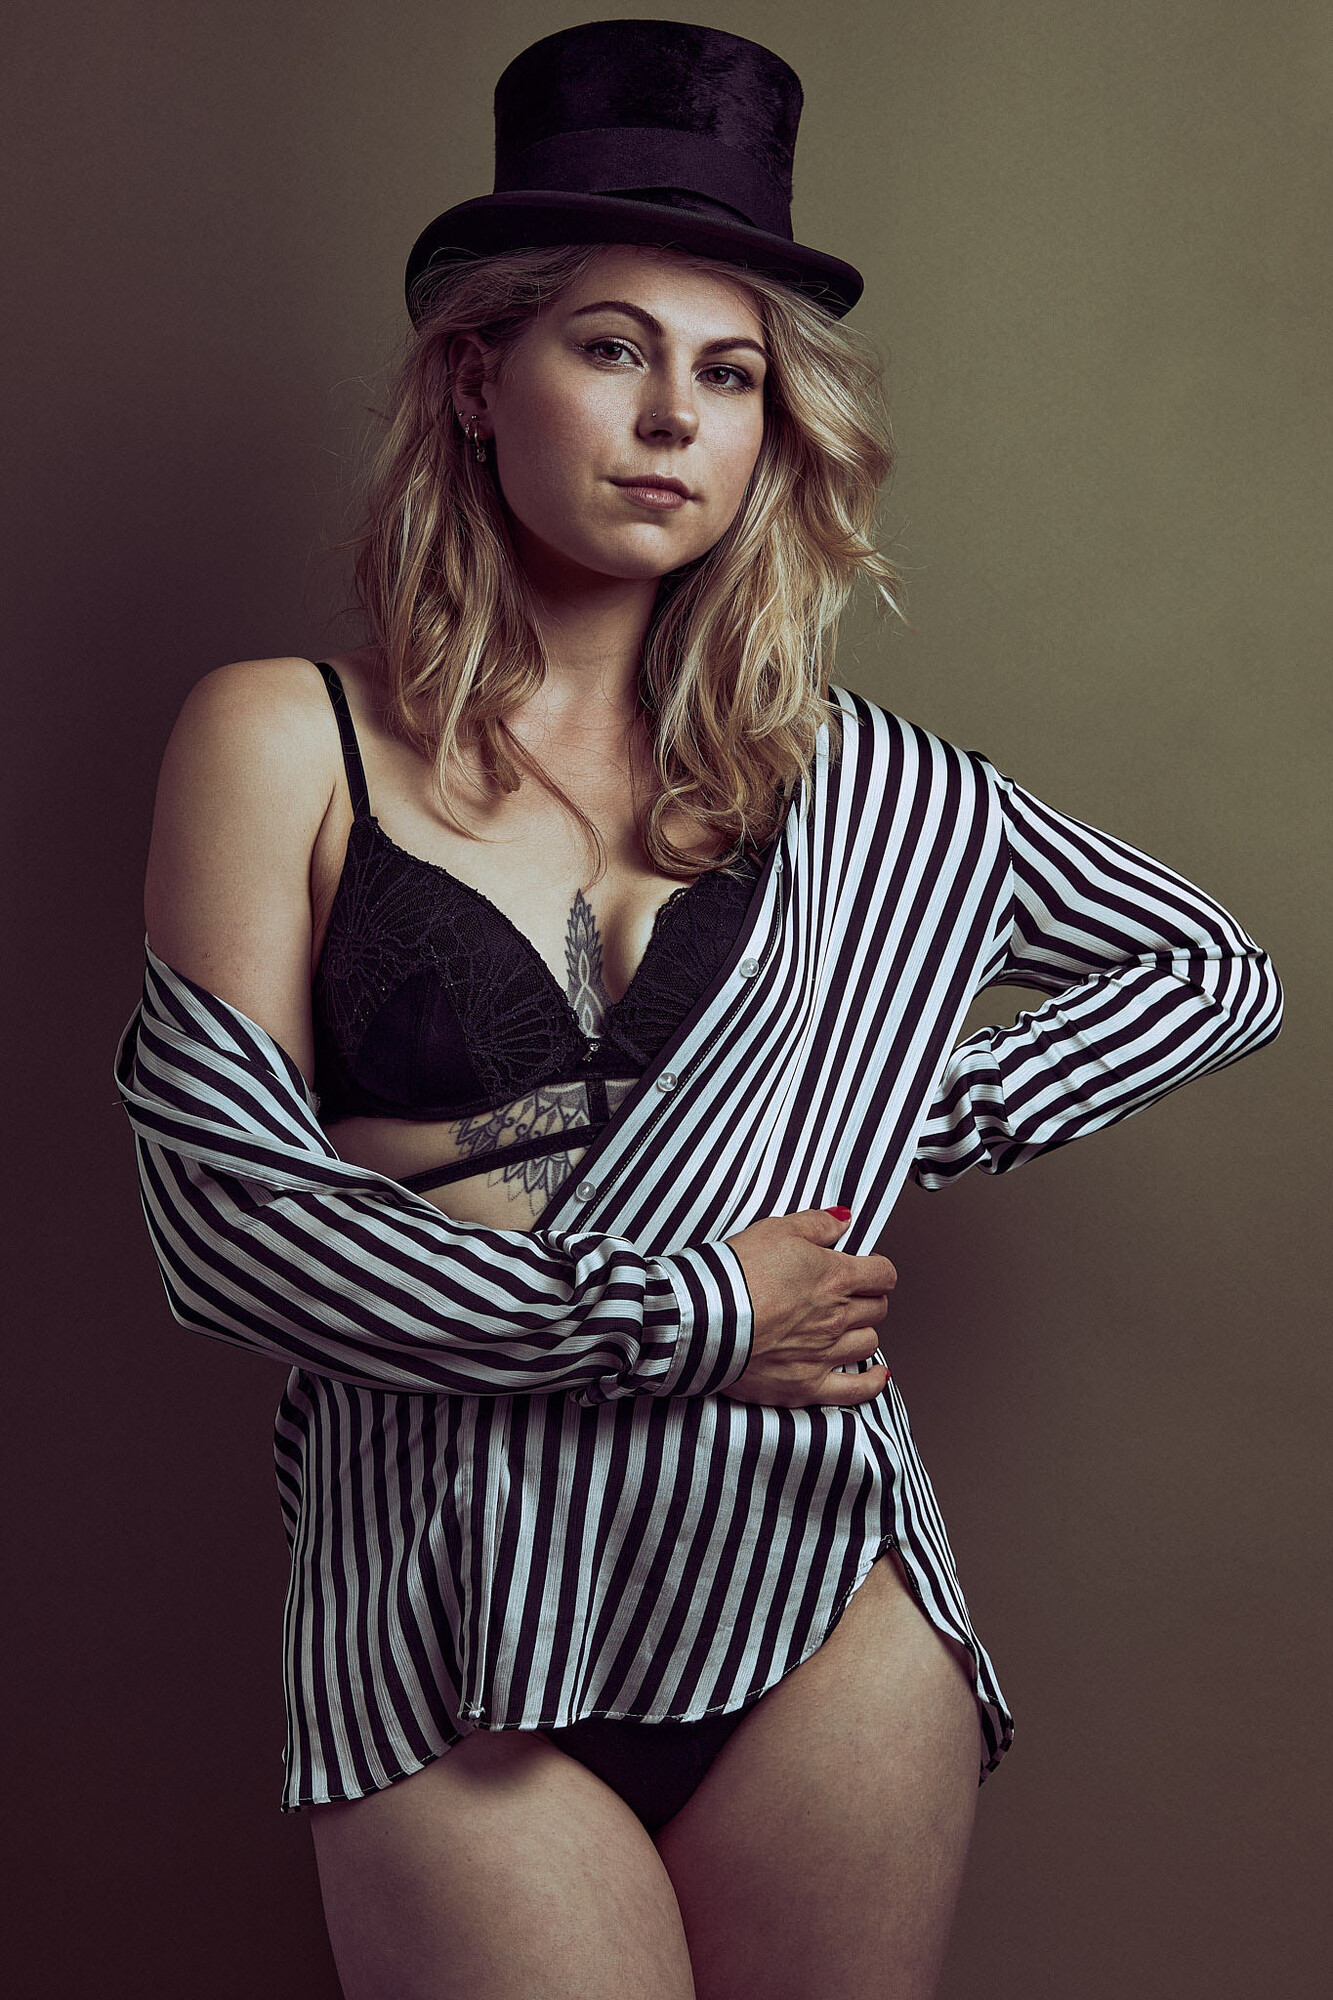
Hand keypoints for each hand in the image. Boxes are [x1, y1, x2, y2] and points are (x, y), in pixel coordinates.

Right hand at [721, 1207, 894, 1407]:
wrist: (705, 1316)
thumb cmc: (736, 1273)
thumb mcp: (777, 1230)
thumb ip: (817, 1224)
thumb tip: (843, 1221)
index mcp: (835, 1277)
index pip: (883, 1274)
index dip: (877, 1269)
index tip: (866, 1269)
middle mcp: (837, 1316)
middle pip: (877, 1308)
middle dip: (868, 1298)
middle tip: (849, 1295)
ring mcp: (824, 1353)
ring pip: (868, 1343)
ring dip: (861, 1333)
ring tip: (845, 1327)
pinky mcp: (806, 1383)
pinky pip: (855, 1391)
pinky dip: (870, 1383)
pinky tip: (876, 1376)